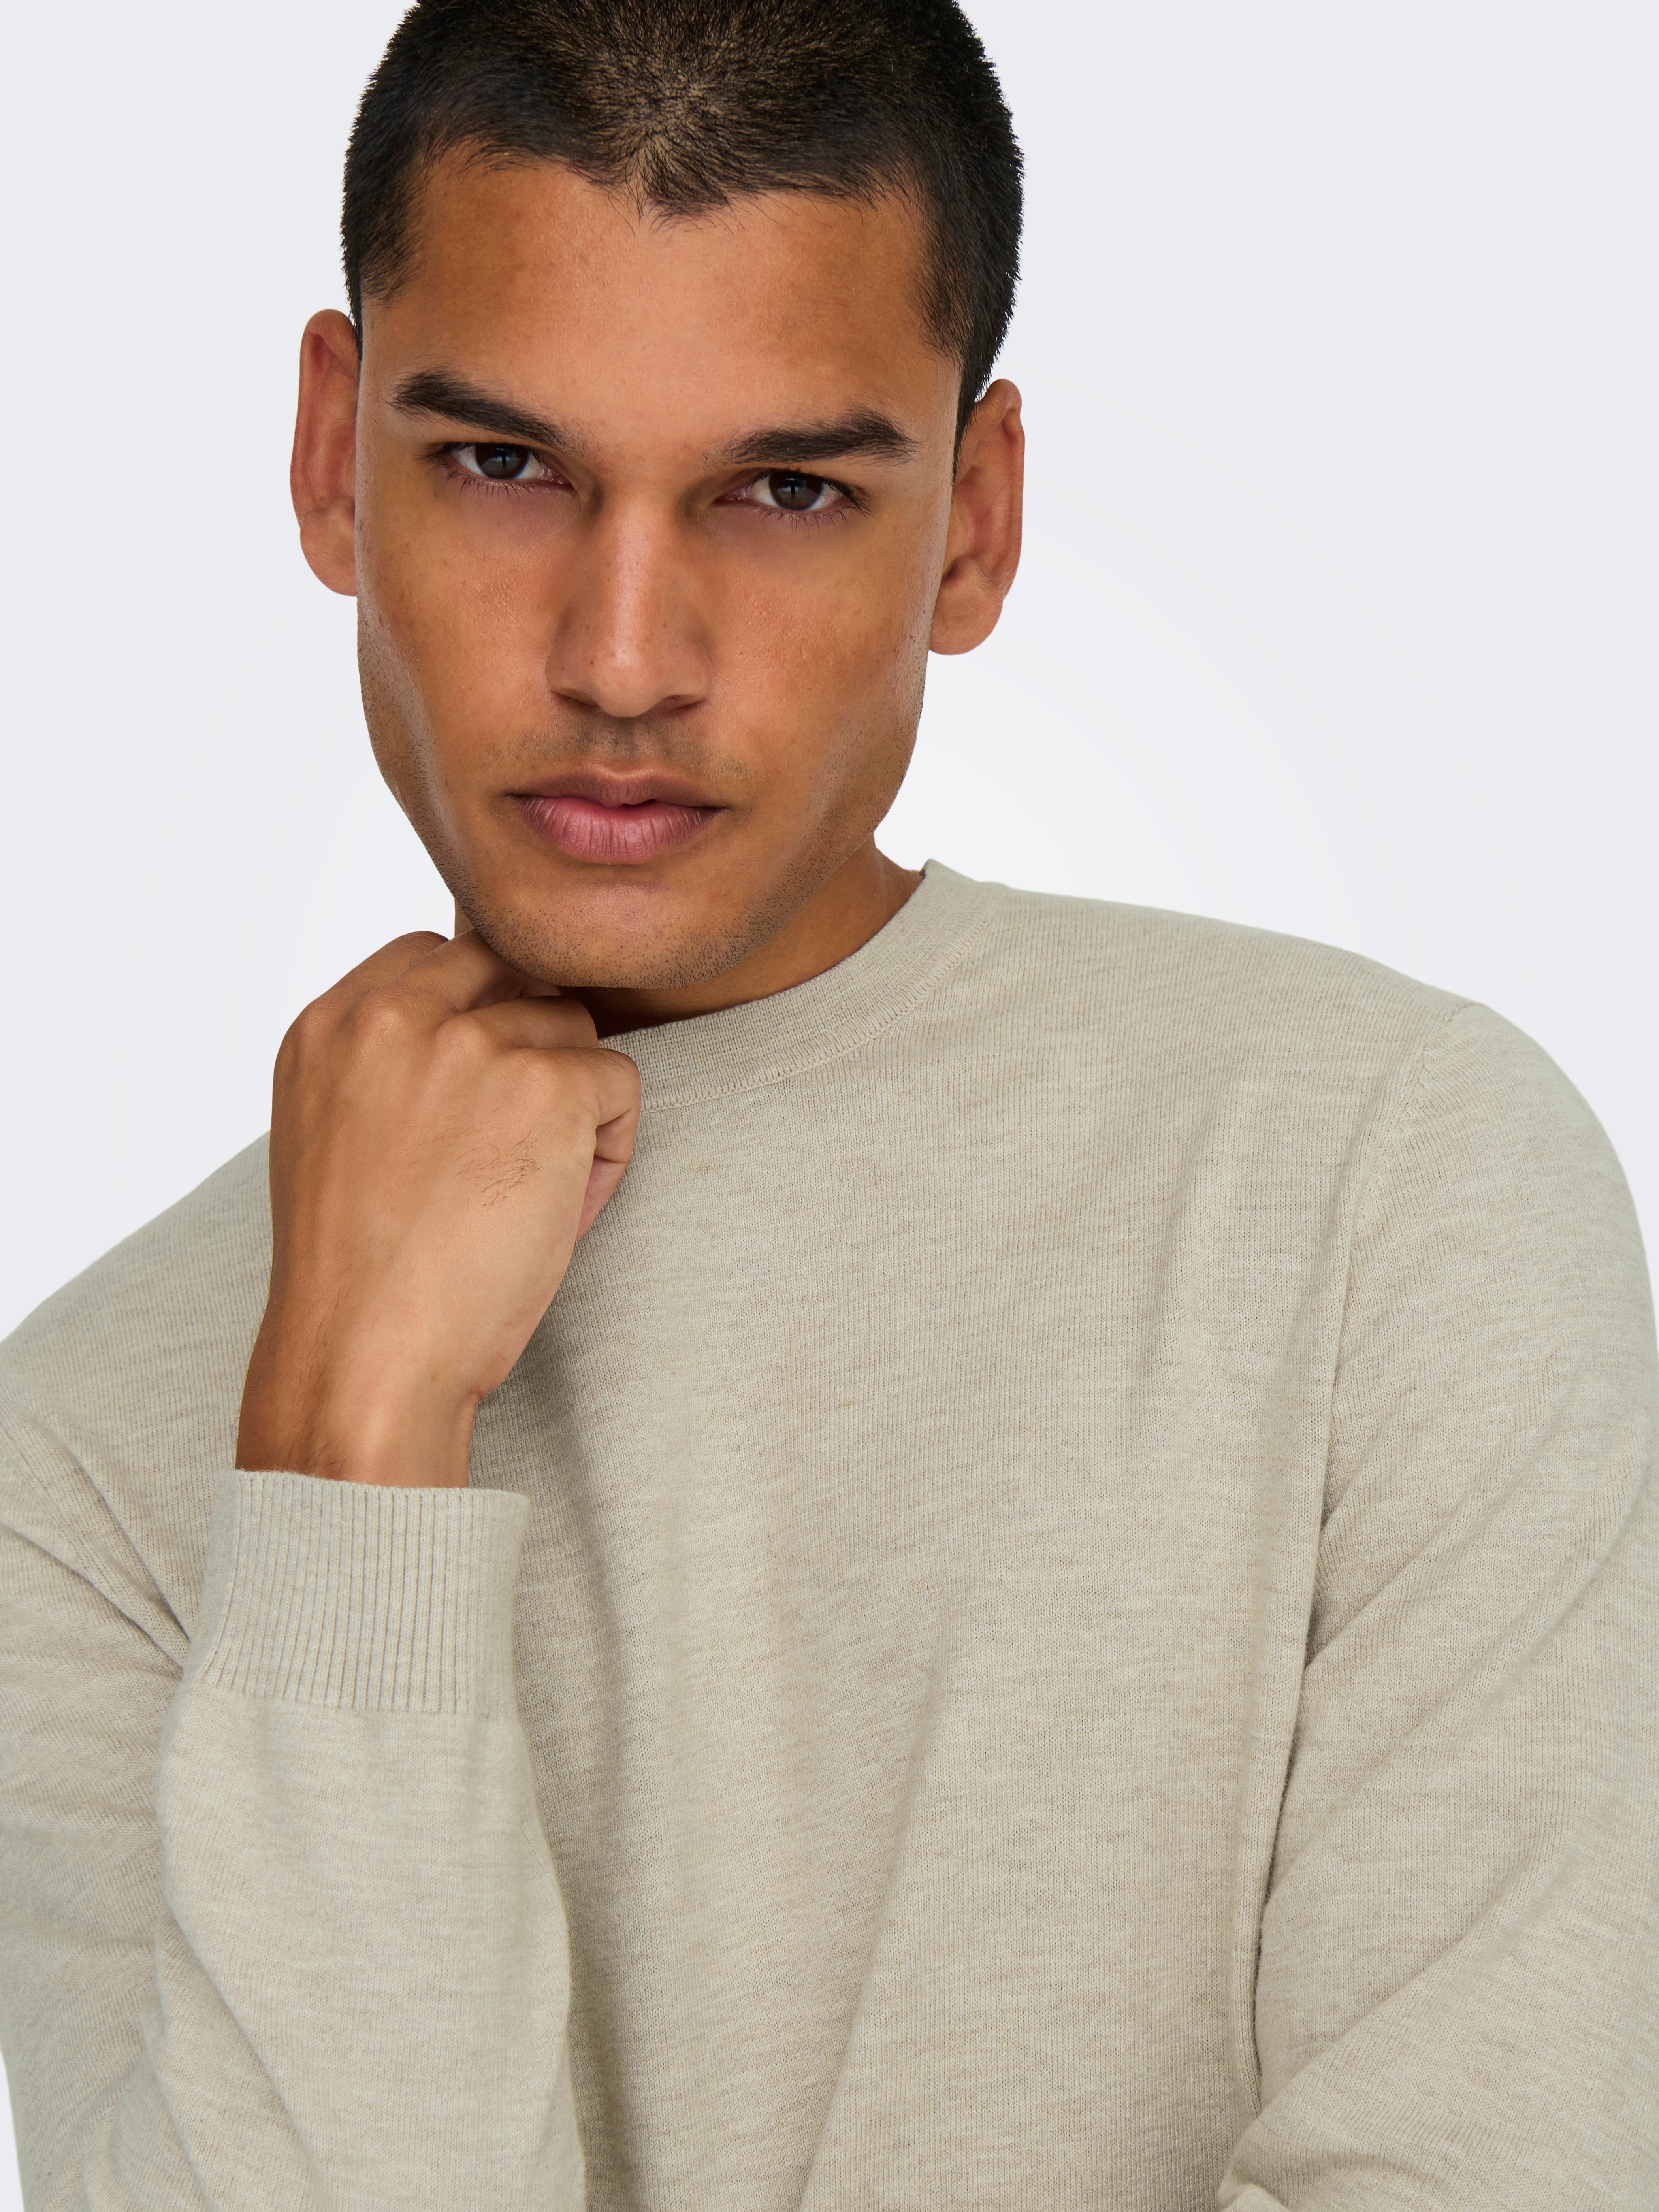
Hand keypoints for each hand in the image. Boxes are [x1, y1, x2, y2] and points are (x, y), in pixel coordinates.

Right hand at [236, 931, 639, 1485]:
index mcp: (329, 1025)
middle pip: (513, 973)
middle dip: (533, 1044)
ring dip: (574, 1105)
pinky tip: (561, 1213)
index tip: (476, 1103)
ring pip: (573, 1029)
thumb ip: (391, 1062)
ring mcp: (468, 1044)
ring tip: (533, 1194)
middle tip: (520, 1142)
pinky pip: (619, 1080)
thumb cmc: (360, 1275)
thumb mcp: (338, 1134)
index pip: (436, 955)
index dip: (480, 1018)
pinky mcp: (544, 1085)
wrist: (364, 1359)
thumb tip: (488, 1020)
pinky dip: (611, 1149)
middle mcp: (391, 1015)